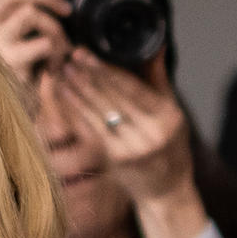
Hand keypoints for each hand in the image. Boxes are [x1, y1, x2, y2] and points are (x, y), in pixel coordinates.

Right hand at [0, 0, 73, 93]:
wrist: (7, 116)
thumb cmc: (18, 78)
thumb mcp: (17, 42)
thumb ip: (24, 19)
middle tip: (67, 11)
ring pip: (31, 12)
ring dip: (56, 28)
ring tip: (61, 50)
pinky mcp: (9, 62)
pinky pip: (43, 42)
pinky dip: (58, 52)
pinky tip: (55, 68)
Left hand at [38, 51, 209, 237]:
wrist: (167, 191)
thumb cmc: (171, 147)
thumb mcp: (173, 112)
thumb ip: (159, 80)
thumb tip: (155, 46)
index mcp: (168, 119)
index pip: (133, 89)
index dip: (107, 70)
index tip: (87, 53)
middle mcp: (151, 135)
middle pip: (114, 99)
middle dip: (89, 76)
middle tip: (69, 55)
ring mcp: (132, 149)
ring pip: (100, 113)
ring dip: (78, 90)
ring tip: (63, 70)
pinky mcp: (115, 160)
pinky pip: (92, 128)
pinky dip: (77, 109)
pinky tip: (65, 94)